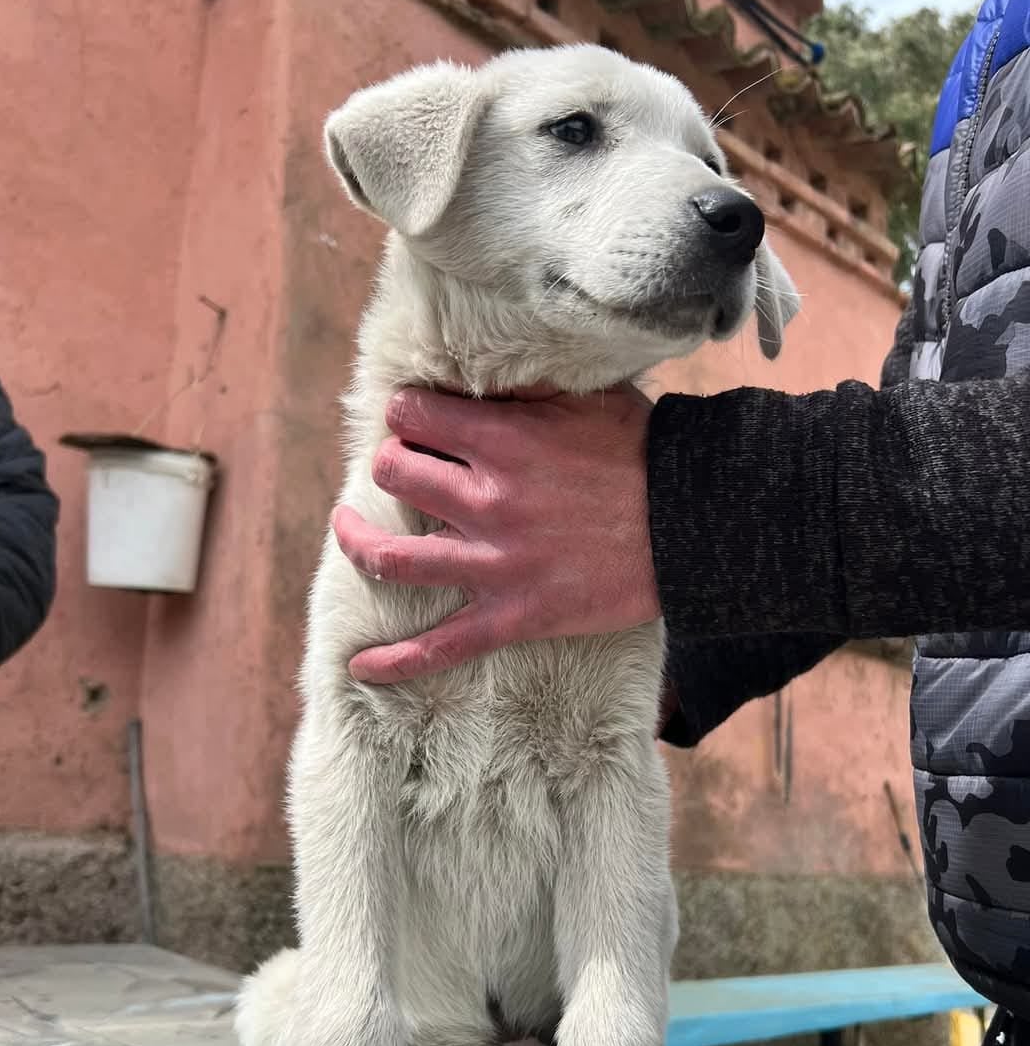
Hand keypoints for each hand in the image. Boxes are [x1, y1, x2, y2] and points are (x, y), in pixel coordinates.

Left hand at [332, 384, 659, 682]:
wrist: (697, 523)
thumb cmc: (648, 454)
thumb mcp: (588, 399)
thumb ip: (529, 392)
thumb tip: (489, 378)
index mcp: (502, 439)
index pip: (410, 415)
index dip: (407, 414)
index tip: (417, 421)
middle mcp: (487, 499)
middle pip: (394, 473)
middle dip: (392, 464)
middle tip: (404, 468)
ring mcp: (496, 563)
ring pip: (391, 557)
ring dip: (357, 541)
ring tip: (348, 531)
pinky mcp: (516, 614)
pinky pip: (441, 647)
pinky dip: (395, 661)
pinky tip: (359, 668)